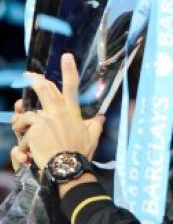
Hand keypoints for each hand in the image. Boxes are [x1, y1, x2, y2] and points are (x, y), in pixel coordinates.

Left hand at [11, 53, 104, 171]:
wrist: (67, 167)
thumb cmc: (80, 154)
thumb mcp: (92, 138)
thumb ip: (96, 125)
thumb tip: (101, 116)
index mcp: (72, 112)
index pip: (71, 87)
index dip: (69, 70)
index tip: (66, 56)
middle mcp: (58, 112)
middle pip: (44, 89)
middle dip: (35, 80)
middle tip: (28, 75)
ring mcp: (45, 119)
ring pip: (27, 111)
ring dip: (22, 118)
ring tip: (20, 126)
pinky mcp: (34, 129)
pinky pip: (23, 128)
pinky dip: (22, 135)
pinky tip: (24, 144)